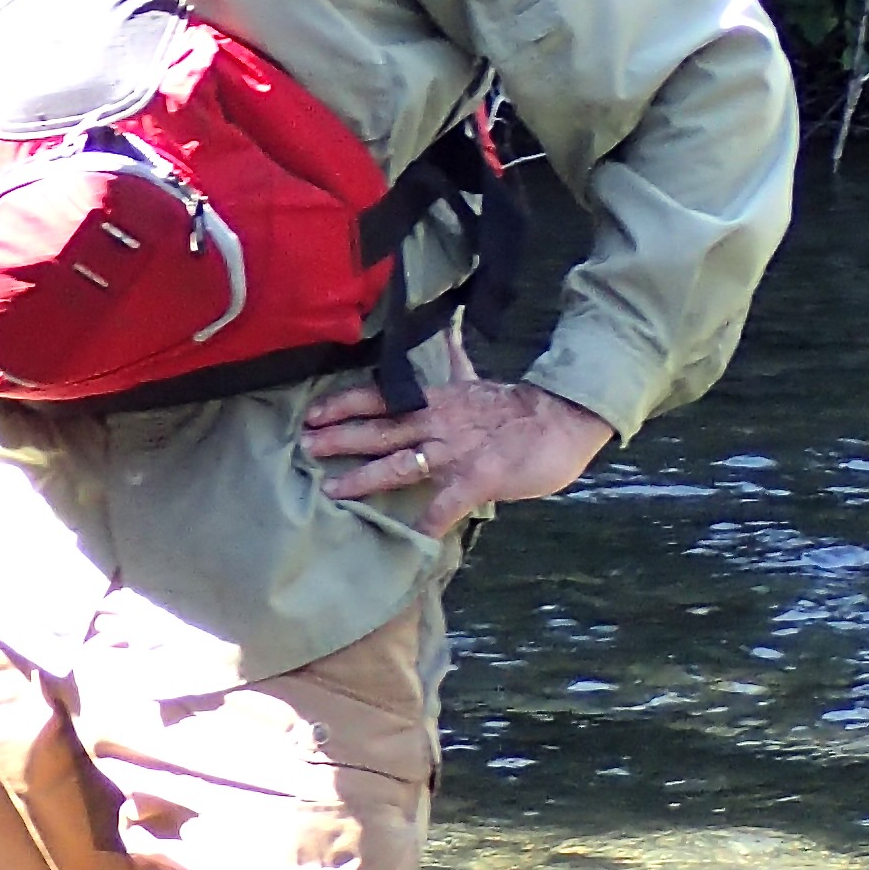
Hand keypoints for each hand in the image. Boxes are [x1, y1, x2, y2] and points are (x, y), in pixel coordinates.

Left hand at [297, 371, 612, 533]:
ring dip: (365, 477)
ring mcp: (457, 451)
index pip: (382, 398)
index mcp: (438, 400)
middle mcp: (439, 423)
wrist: (564, 420)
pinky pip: (446, 504)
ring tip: (332, 489)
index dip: (346, 404)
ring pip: (402, 464)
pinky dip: (426, 521)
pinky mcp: (478, 478)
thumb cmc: (522, 408)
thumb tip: (448, 330)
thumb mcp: (479, 379)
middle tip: (304, 445)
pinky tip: (406, 539)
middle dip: (341, 438)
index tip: (313, 411)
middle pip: (381, 430)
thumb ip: (456, 362)